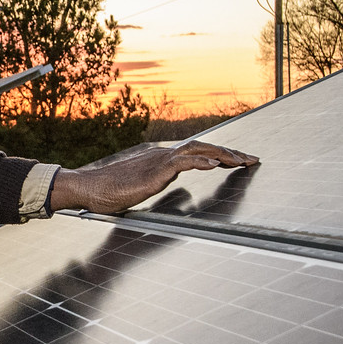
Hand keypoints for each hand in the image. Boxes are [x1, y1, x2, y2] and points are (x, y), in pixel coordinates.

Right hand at [48, 141, 258, 214]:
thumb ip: (167, 187)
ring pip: (198, 151)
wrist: (90, 189)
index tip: (241, 161)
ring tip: (241, 161)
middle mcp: (164, 155)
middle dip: (231, 153)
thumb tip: (187, 195)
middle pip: (204, 148)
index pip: (199, 153)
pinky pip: (181, 162)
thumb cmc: (111, 193)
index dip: (222, 156)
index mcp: (163, 160)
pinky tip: (216, 166)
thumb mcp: (146, 190)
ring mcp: (159, 161)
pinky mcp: (154, 171)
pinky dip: (200, 162)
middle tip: (252, 160)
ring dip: (222, 155)